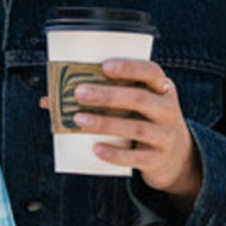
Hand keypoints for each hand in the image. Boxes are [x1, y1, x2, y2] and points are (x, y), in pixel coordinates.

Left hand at [39, 58, 201, 208]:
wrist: (176, 159)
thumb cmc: (144, 122)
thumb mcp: (138, 106)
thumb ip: (103, 97)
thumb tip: (49, 100)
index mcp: (162, 89)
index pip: (151, 71)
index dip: (129, 67)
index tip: (104, 66)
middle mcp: (167, 110)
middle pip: (140, 98)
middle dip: (108, 95)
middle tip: (79, 92)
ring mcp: (165, 136)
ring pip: (135, 128)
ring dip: (105, 123)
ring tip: (78, 119)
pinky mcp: (157, 160)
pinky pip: (135, 157)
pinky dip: (115, 154)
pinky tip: (96, 149)